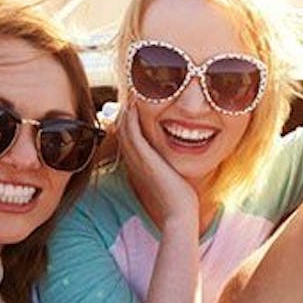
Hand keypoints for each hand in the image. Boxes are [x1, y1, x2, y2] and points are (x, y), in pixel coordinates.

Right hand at [117, 94, 198, 225]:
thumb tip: (180, 152)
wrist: (179, 213)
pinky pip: (131, 131)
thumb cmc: (180, 197)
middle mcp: (133, 160)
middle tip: (133, 90)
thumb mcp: (172, 175)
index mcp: (138, 163)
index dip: (129, 117)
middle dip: (126, 108)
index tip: (137, 101)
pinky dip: (131, 115)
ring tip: (133, 91)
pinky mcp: (143, 157)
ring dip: (127, 107)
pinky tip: (137, 102)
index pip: (128, 134)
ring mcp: (136, 159)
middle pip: (121, 126)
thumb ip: (170, 162)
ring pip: (124, 126)